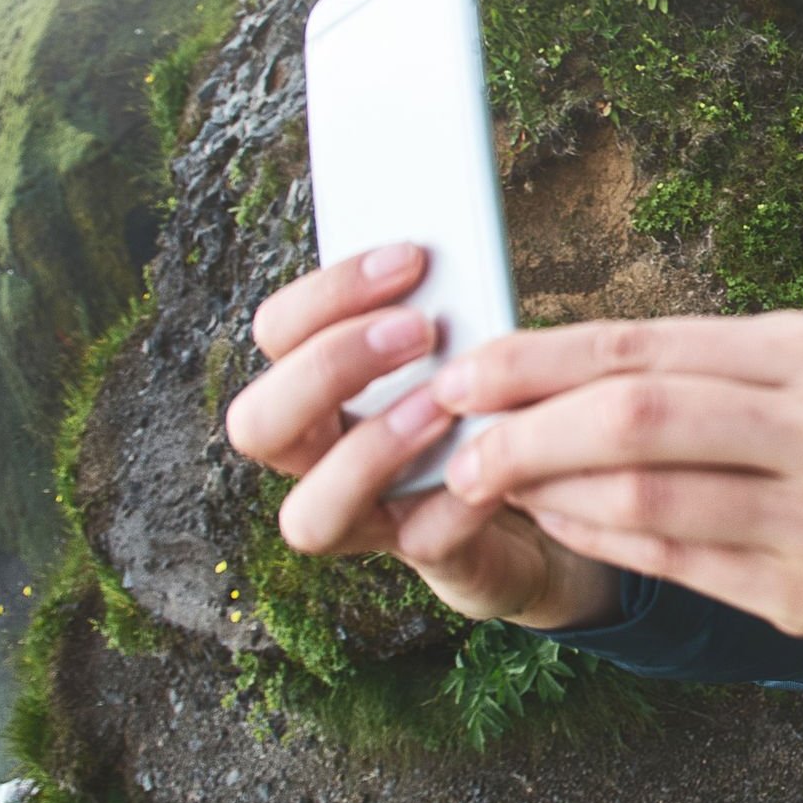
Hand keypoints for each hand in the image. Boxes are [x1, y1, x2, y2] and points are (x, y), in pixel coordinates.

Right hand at [225, 244, 616, 629]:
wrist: (544, 483)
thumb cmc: (484, 393)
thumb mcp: (461, 340)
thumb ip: (440, 306)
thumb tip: (454, 249)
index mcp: (319, 388)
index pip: (276, 333)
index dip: (328, 294)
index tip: (409, 257)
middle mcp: (318, 458)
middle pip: (257, 424)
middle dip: (330, 368)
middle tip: (418, 328)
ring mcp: (365, 516)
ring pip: (308, 515)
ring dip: (372, 449)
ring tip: (445, 403)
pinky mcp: (431, 554)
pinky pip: (421, 541)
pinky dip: (459, 501)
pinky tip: (497, 468)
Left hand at [429, 311, 802, 641]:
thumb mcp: (779, 365)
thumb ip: (675, 363)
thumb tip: (522, 368)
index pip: (647, 347)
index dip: (540, 362)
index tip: (463, 375)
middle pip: (643, 419)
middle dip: (531, 432)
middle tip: (465, 447)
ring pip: (648, 500)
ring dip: (550, 492)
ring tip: (497, 484)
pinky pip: (671, 563)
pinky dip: (596, 538)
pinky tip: (555, 521)